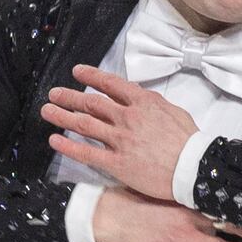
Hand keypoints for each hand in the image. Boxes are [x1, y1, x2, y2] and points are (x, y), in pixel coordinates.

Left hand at [41, 64, 197, 200]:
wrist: (194, 168)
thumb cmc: (189, 142)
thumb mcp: (173, 111)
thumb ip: (152, 103)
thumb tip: (140, 98)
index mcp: (142, 102)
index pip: (110, 84)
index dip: (91, 77)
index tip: (77, 72)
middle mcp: (127, 118)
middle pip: (91, 103)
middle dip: (69, 96)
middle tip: (54, 93)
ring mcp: (121, 140)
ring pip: (85, 124)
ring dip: (63, 116)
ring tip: (47, 111)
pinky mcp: (118, 163)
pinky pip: (87, 153)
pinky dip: (68, 146)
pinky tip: (55, 140)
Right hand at [93, 185, 241, 241]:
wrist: (107, 215)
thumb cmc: (125, 203)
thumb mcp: (154, 189)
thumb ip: (176, 191)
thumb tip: (189, 193)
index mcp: (186, 187)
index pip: (221, 189)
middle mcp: (192, 200)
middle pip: (233, 205)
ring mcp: (189, 218)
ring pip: (230, 223)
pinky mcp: (182, 237)